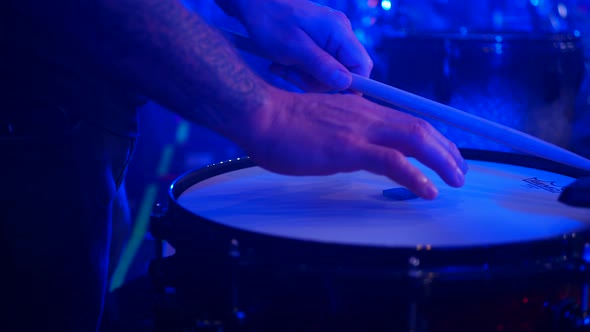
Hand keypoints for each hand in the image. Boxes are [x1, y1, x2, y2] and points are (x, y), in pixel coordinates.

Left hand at [217, 0, 372, 91]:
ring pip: (328, 72)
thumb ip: (322, 66)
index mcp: (339, 31)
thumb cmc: (270, 21)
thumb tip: (347, 84)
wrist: (252, 4)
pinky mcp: (318, 42)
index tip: (331, 94)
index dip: (352, 85)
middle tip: (292, 74)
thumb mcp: (294, 48)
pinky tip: (282, 64)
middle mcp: (339, 33)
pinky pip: (317, 65)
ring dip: (305, 77)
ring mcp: (329, 38)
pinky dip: (300, 70)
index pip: (362, 65)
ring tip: (283, 67)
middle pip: (344, 72)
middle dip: (319, 82)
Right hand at [240, 88, 467, 199]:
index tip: (445, 154)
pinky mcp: (349, 149)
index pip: (409, 120)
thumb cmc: (284, 122)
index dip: (433, 138)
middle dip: (447, 150)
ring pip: (415, 140)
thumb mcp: (325, 122)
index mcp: (363, 109)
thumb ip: (346, 131)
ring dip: (442, 161)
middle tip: (460, 170)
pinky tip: (428, 190)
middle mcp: (368, 115)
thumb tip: (357, 147)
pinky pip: (392, 162)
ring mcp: (360, 131)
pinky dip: (415, 176)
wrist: (262, 116)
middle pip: (421, 128)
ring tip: (456, 180)